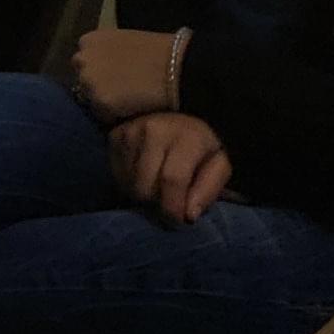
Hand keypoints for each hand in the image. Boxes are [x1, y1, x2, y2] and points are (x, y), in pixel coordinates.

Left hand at [72, 27, 184, 121]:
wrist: (176, 66)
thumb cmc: (157, 51)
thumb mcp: (122, 42)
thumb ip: (105, 53)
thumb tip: (104, 69)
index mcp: (88, 41)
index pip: (83, 64)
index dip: (99, 73)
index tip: (115, 77)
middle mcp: (82, 60)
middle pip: (82, 81)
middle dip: (97, 87)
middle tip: (121, 91)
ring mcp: (88, 82)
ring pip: (90, 100)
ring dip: (104, 102)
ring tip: (128, 100)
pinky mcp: (99, 102)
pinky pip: (102, 116)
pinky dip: (114, 116)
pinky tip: (132, 108)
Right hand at [108, 111, 231, 222]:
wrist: (177, 112)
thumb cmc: (202, 145)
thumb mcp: (219, 164)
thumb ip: (208, 189)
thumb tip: (189, 216)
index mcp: (186, 137)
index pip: (172, 179)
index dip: (173, 207)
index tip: (179, 221)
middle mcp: (154, 131)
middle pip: (145, 187)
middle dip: (156, 204)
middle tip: (168, 205)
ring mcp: (130, 133)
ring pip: (129, 184)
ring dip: (142, 195)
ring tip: (156, 190)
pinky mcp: (114, 137)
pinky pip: (117, 176)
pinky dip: (130, 184)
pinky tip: (143, 178)